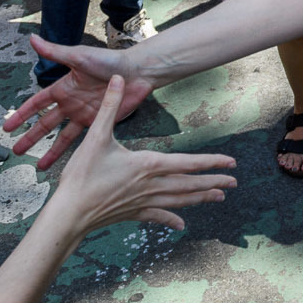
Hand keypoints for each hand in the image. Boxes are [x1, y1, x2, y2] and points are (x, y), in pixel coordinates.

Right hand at [4, 40, 150, 167]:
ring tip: (39, 166)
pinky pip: (84, 139)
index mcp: (64, 87)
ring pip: (62, 136)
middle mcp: (71, 102)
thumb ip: (54, 52)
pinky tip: (69, 161)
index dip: (22, 114)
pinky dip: (75, 150)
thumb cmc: (109, 60)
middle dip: (31, 137)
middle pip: (46, 124)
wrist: (137, 72)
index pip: (37, 103)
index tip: (8, 127)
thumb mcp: (78, 56)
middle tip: (16, 150)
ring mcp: (84, 114)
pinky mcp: (99, 122)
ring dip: (51, 150)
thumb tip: (32, 38)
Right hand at [38, 76, 234, 234]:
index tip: (231, 163)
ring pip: (178, 200)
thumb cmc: (82, 175)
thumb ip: (110, 106)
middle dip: (213, 182)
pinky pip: (157, 215)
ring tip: (219, 197)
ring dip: (200, 198)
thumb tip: (119, 78)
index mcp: (148, 165)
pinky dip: (171, 218)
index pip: (188, 163)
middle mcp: (151, 185)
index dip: (211, 162)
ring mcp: (143, 201)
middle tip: (234, 183)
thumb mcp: (96, 136)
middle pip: (189, 184)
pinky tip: (181, 225)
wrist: (68, 213)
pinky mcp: (132, 213)